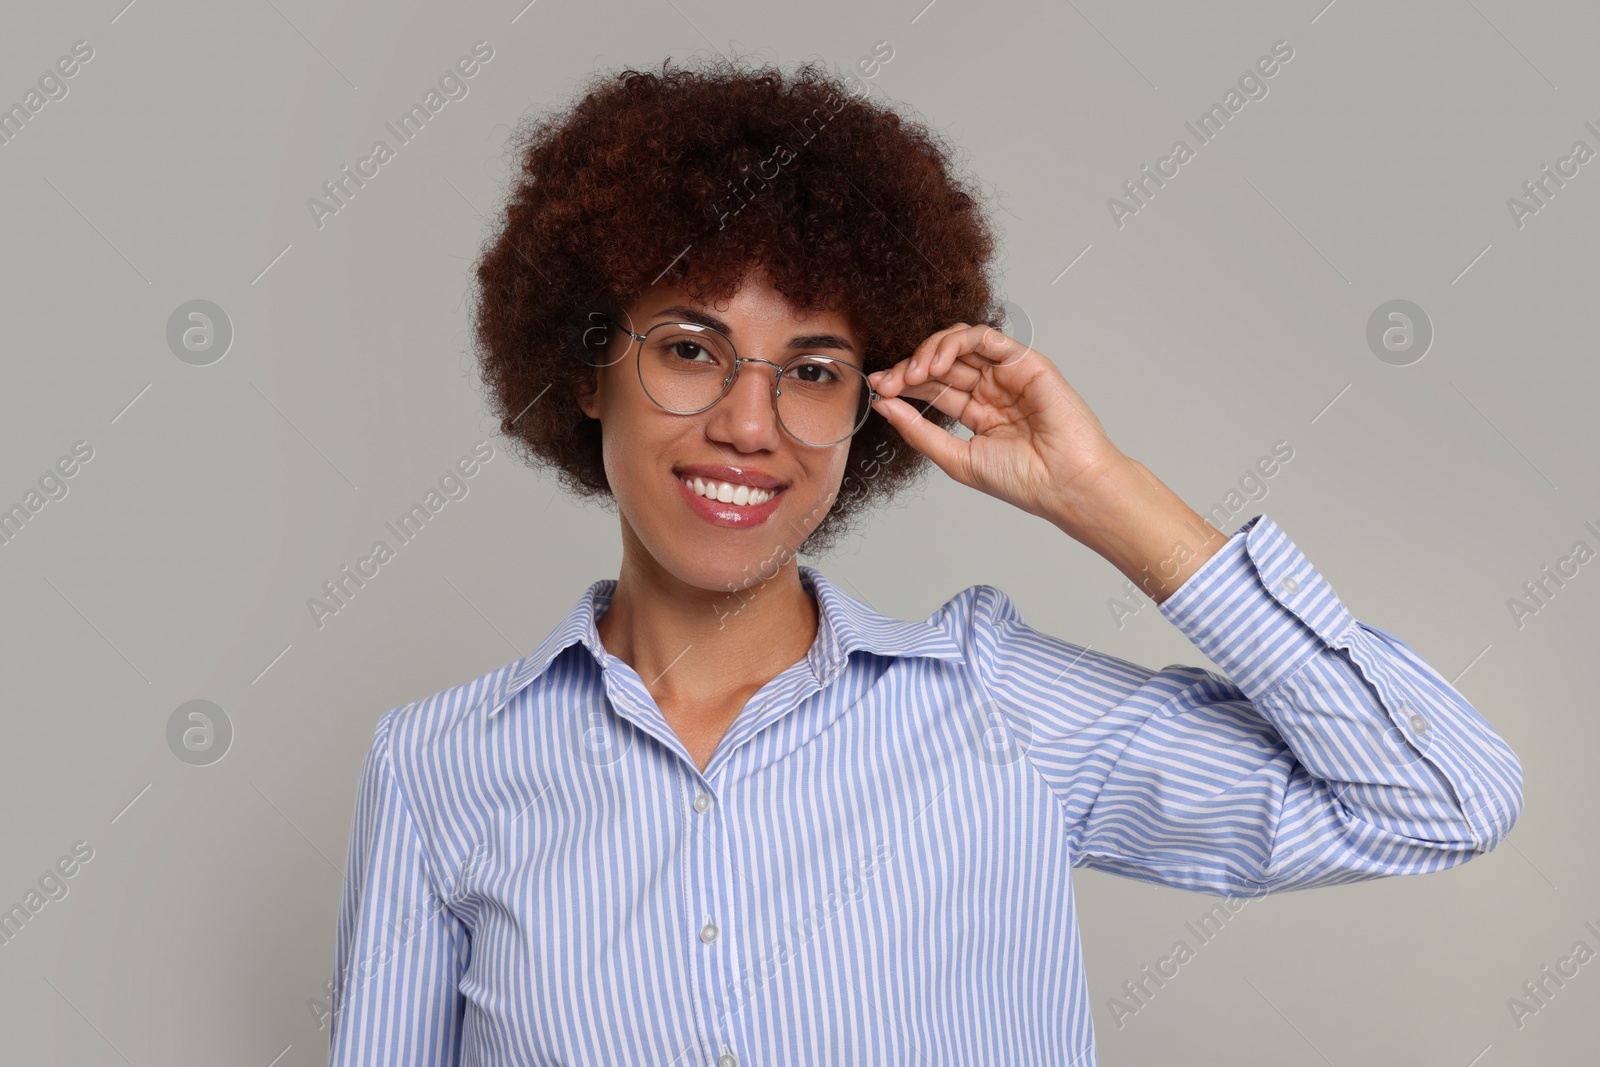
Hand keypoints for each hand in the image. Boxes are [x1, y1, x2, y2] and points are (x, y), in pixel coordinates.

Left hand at [866, 324, 1131, 530]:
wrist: (1064, 483)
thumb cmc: (1022, 480)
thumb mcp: (956, 458)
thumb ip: (919, 431)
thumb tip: (884, 406)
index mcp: (978, 412)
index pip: (934, 387)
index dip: (904, 384)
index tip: (880, 390)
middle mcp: (992, 389)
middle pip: (943, 363)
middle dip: (910, 368)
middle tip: (889, 381)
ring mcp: (1008, 374)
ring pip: (960, 343)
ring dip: (930, 351)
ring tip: (913, 373)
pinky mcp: (1025, 362)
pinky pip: (985, 337)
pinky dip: (956, 343)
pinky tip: (938, 363)